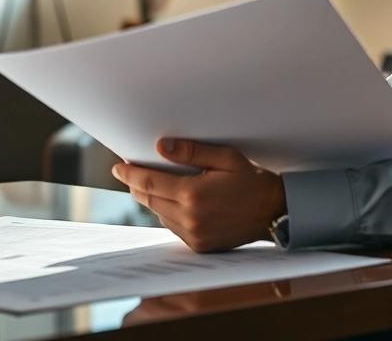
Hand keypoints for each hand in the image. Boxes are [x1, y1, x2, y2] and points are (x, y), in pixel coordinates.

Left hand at [112, 139, 286, 252]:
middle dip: (137, 185)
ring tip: (156, 184)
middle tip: (129, 172)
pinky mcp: (198, 245)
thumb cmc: (251, 181)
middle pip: (148, 200)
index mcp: (193, 194)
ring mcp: (193, 234)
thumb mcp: (225, 157)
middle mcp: (189, 217)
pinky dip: (168, 212)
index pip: (148, 183)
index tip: (118, 167)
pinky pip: (172, 226)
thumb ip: (191, 152)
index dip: (130, 174)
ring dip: (153, 199)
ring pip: (159, 213)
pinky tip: (176, 201)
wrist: (273, 212)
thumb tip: (162, 146)